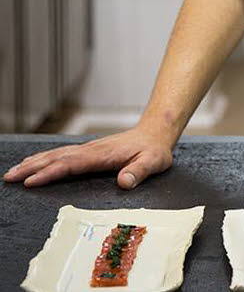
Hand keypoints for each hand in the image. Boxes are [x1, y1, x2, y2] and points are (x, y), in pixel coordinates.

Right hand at [2, 126, 173, 188]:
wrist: (156, 132)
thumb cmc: (154, 150)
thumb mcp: (153, 162)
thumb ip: (139, 172)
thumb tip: (124, 182)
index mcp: (102, 155)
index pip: (71, 164)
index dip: (51, 173)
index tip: (31, 181)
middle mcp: (91, 150)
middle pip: (57, 158)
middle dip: (32, 168)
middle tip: (9, 177)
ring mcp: (88, 149)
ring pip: (56, 154)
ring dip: (34, 162)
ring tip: (13, 171)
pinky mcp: (88, 151)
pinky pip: (61, 154)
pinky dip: (44, 158)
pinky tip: (33, 162)